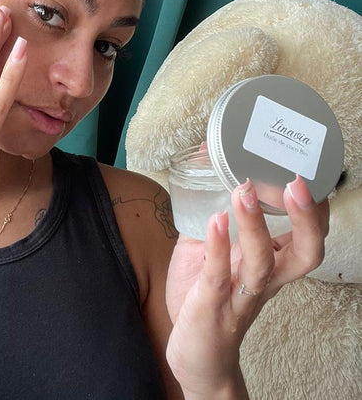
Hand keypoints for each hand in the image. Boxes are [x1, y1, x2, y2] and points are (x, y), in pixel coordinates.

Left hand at [165, 177, 328, 397]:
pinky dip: (218, 248)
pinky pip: (219, 276)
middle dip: (307, 219)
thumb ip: (212, 208)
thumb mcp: (214, 246)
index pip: (309, 236)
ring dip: (256, 225)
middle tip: (297, 182)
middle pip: (306, 253)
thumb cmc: (208, 294)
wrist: (196, 355)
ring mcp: (241, 294)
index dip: (316, 208)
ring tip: (244, 190)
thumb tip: (206, 156)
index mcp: (273, 263)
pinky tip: (215, 221)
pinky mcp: (213, 306)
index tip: (309, 171)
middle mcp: (266, 279)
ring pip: (262, 263)